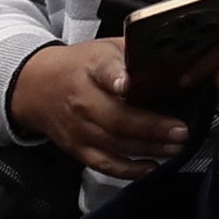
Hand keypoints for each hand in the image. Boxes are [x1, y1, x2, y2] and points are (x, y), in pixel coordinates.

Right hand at [9, 36, 193, 174]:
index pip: (103, 71)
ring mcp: (78, 128)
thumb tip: (170, 61)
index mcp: (92, 68)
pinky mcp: (76, 148)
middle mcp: (82, 101)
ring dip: (148, 150)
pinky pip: (103, 164)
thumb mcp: (104, 48)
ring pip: (114, 144)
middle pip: (116, 118)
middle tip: (181, 131)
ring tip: (176, 148)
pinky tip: (151, 168)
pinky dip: (128, 170)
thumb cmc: (81, 65)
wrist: (37, 86)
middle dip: (151, 127)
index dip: (115, 77)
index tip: (128, 83)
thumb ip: (132, 54)